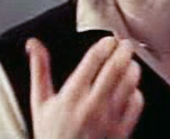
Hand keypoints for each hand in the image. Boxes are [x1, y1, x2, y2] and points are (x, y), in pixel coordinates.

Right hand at [26, 37, 143, 138]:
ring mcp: (108, 118)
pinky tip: (132, 88)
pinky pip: (136, 104)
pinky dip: (136, 92)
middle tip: (125, 44)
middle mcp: (91, 105)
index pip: (93, 60)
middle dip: (123, 51)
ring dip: (132, 68)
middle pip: (115, 68)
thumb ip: (39, 70)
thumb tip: (33, 44)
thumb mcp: (40, 102)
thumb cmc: (50, 134)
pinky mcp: (121, 131)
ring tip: (131, 62)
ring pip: (129, 83)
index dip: (105, 44)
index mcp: (71, 96)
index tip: (109, 39)